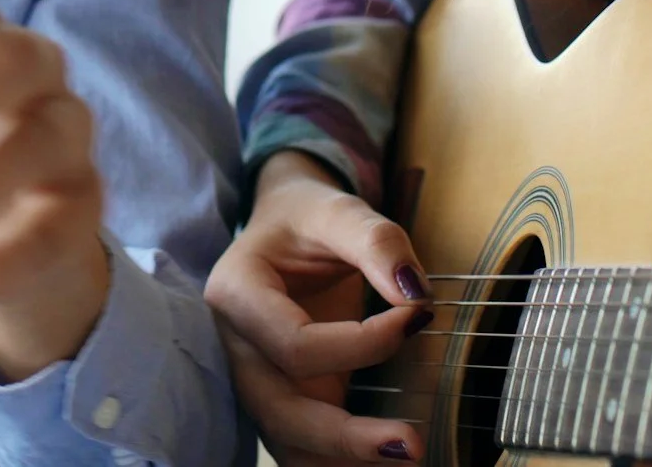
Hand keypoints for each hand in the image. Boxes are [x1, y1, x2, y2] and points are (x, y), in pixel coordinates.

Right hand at [206, 150, 429, 463]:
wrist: (286, 227)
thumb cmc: (307, 218)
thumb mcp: (338, 210)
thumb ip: (377, 243)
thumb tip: (415, 295)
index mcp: (235, 294)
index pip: (294, 344)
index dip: (360, 345)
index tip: (417, 317)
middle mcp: (235, 348)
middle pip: (279, 411)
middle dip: (344, 438)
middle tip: (411, 444)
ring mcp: (255, 380)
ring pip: (286, 442)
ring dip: (339, 462)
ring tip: (400, 459)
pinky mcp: (283, 399)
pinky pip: (301, 446)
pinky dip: (336, 463)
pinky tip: (380, 462)